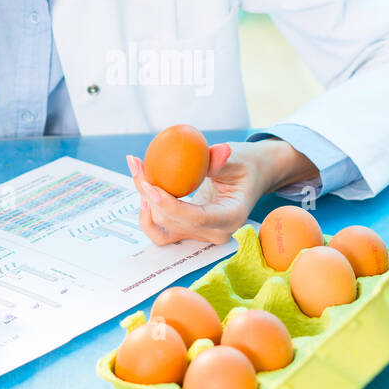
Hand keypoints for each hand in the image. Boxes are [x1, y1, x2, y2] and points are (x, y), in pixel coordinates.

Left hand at [125, 139, 320, 245]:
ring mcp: (201, 236)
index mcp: (232, 216)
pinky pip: (161, 231)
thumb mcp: (236, 157)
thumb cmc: (244, 165)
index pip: (197, 217)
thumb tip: (217, 151)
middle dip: (150, 197)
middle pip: (174, 223)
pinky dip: (148, 213)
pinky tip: (145, 189)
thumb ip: (221, 159)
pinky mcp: (189, 233)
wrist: (250, 178)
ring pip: (162, 232)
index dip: (170, 205)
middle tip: (138, 166)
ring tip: (140, 177)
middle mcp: (216, 233)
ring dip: (145, 207)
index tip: (149, 185)